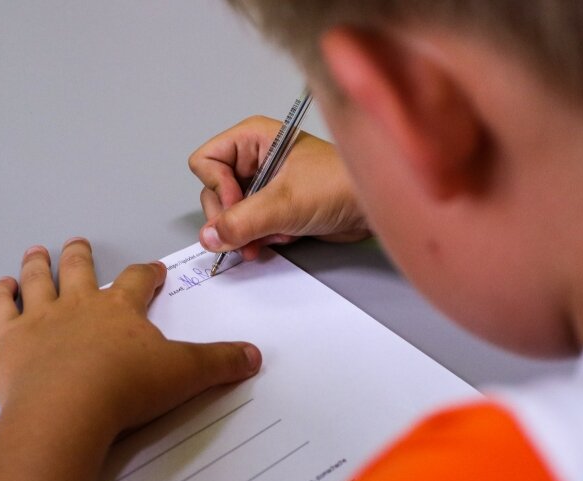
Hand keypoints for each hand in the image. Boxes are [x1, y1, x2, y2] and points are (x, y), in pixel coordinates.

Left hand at [0, 238, 261, 434]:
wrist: (69, 410)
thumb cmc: (127, 389)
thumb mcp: (185, 375)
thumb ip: (220, 363)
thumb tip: (255, 356)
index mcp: (120, 308)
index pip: (138, 280)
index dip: (147, 273)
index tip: (153, 270)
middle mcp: (80, 304)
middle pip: (80, 269)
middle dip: (81, 255)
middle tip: (79, 243)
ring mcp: (41, 319)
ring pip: (38, 281)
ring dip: (38, 264)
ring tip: (37, 251)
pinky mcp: (10, 341)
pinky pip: (1, 309)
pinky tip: (0, 286)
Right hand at [189, 115, 370, 259]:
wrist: (376, 207)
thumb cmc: (341, 185)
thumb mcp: (285, 202)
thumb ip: (242, 221)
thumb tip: (209, 237)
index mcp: (253, 139)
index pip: (206, 162)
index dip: (217, 188)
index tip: (238, 206)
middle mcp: (255, 159)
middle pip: (214, 192)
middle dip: (231, 218)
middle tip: (247, 233)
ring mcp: (264, 185)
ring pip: (231, 214)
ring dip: (246, 233)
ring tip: (269, 238)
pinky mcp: (275, 207)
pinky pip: (249, 226)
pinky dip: (260, 238)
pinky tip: (282, 237)